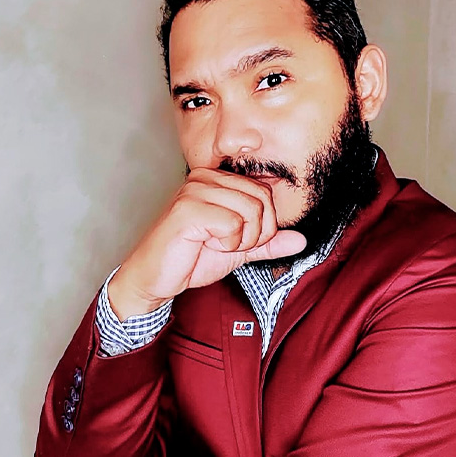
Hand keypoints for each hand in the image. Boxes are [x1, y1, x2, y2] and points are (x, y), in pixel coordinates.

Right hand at [108, 168, 305, 318]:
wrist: (155, 278)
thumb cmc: (190, 259)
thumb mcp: (239, 249)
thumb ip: (268, 243)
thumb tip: (300, 240)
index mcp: (217, 180)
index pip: (264, 192)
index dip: (263, 226)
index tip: (238, 240)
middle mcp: (205, 178)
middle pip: (261, 200)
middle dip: (255, 233)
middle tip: (229, 245)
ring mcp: (195, 190)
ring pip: (250, 211)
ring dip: (240, 240)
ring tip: (215, 244)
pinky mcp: (188, 209)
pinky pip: (232, 223)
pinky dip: (226, 243)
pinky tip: (205, 245)